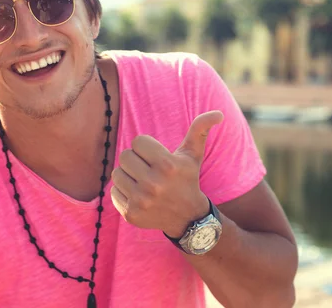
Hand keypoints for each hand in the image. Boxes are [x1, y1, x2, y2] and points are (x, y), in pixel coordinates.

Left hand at [110, 110, 223, 237]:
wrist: (187, 217)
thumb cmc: (187, 179)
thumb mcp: (194, 154)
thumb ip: (200, 129)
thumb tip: (218, 114)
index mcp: (167, 165)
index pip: (138, 141)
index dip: (146, 147)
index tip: (156, 157)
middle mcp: (153, 184)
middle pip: (125, 156)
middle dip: (135, 160)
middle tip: (148, 169)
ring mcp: (141, 201)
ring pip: (117, 173)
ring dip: (128, 175)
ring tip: (142, 181)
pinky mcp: (131, 214)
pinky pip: (113, 191)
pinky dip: (123, 191)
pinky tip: (139, 195)